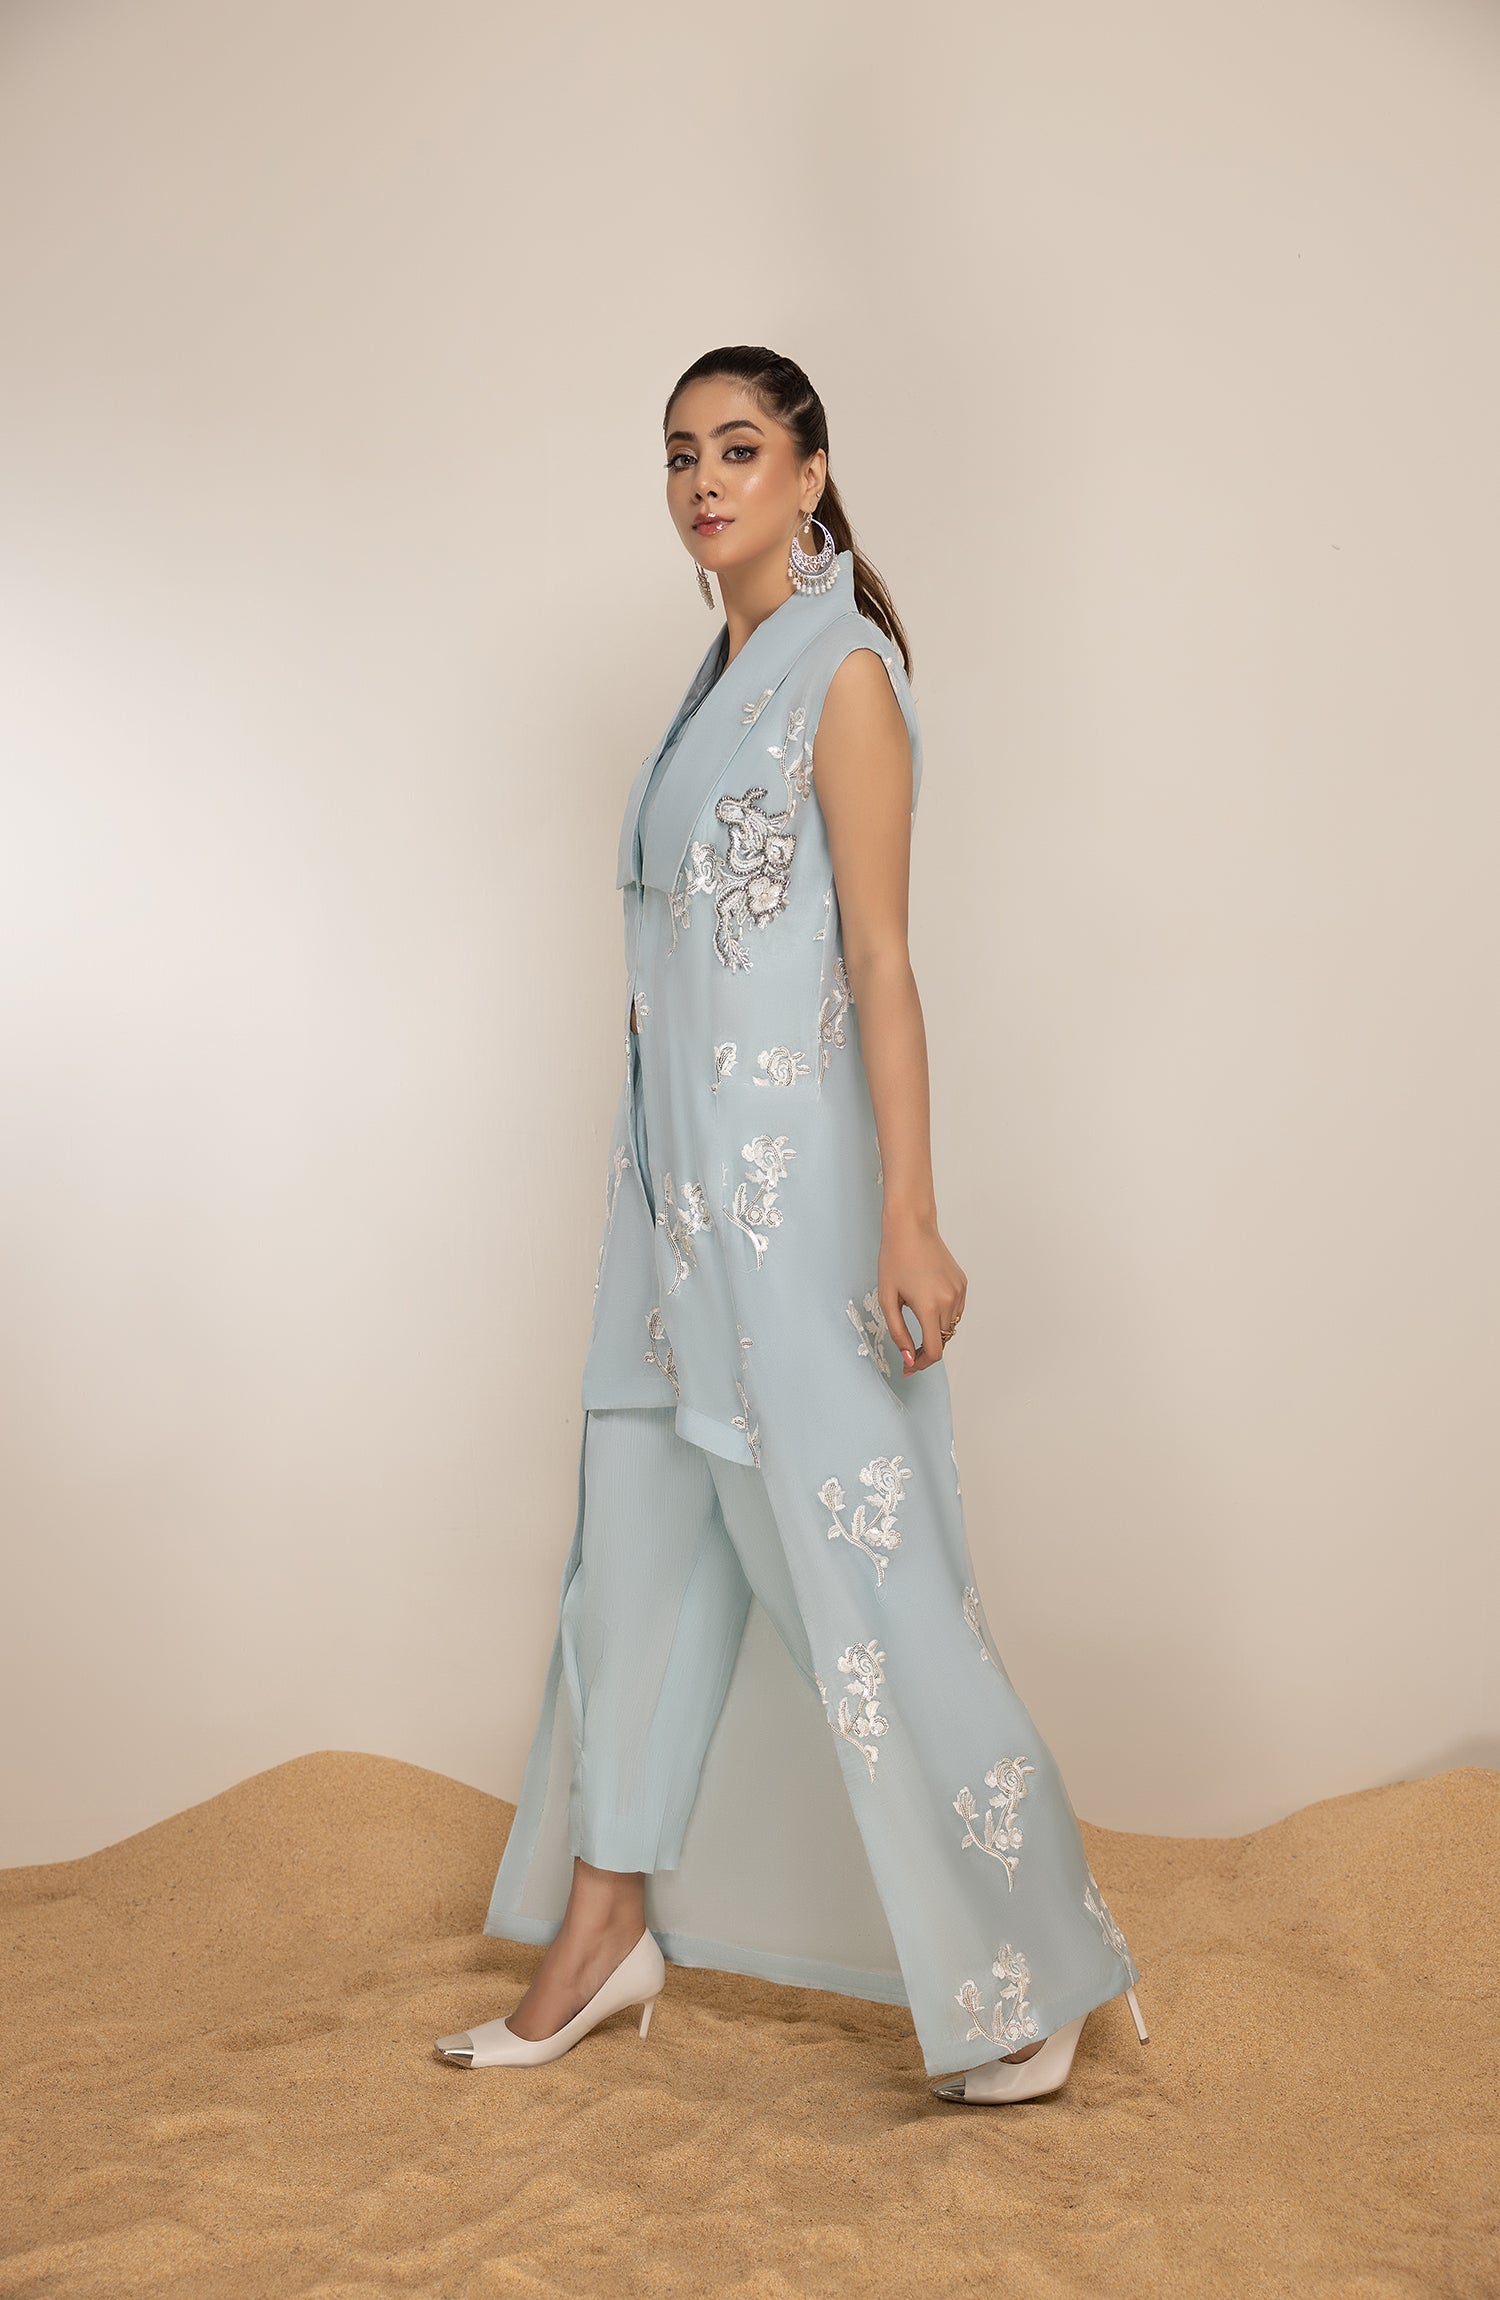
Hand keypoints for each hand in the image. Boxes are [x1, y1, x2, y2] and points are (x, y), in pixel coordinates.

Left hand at [879, 1209, 966, 1373]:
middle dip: (926, 1349)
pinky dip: (943, 1315)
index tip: (909, 1367)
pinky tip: (927, 1303)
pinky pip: (955, 1310)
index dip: (922, 1364)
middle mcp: (949, 1301)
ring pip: (950, 1326)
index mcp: (929, 1306)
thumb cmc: (894, 1260)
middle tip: (908, 1351)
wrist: (911, 1227)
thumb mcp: (887, 1299)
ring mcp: (959, 1292)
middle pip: (943, 1340)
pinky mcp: (962, 1284)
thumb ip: (898, 1333)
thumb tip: (909, 1358)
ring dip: (936, 1331)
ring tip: (915, 1320)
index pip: (934, 1350)